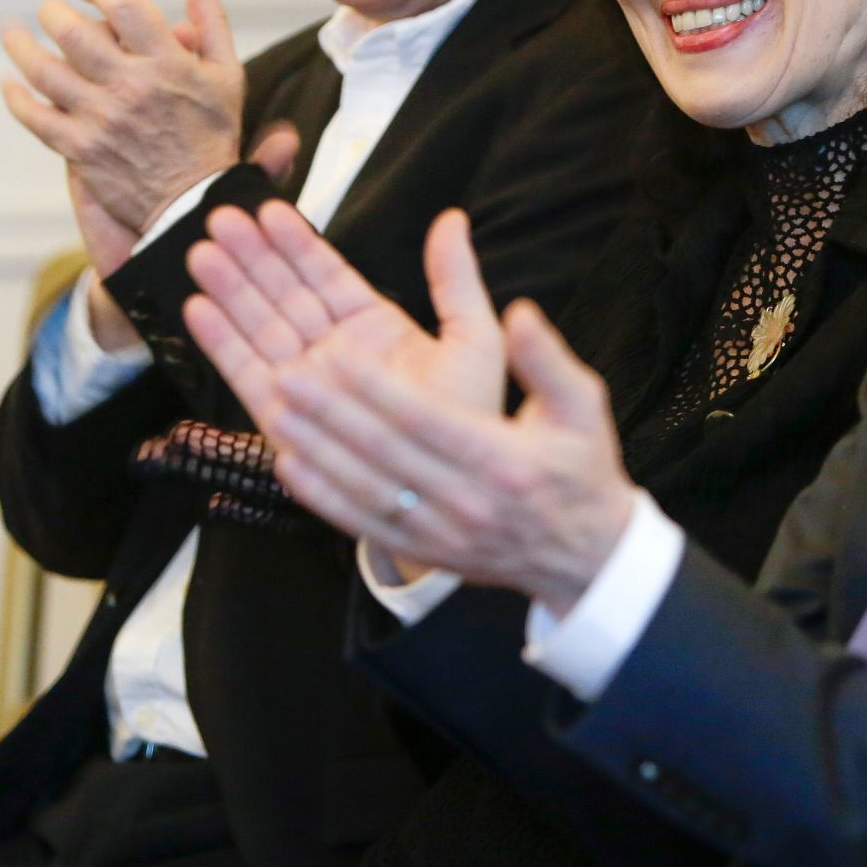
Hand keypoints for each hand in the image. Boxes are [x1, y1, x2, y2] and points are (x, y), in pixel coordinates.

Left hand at [2, 0, 245, 233]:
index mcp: (170, 64)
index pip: (124, 6)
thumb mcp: (226, 74)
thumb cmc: (212, 134)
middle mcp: (133, 87)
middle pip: (73, 31)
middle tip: (49, 10)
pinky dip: (14, 97)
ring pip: (43, 70)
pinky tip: (9, 84)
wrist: (197, 201)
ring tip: (13, 33)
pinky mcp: (81, 148)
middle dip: (52, 12)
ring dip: (20, 45)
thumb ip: (211, 22)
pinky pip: (33, 116)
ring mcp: (103, 119)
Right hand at [183, 203, 507, 433]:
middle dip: (252, 258)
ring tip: (201, 253)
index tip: (269, 210)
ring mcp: (309, 383)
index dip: (297, 244)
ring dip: (230, 291)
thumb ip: (455, 279)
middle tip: (221, 219)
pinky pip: (248, 374)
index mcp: (377, 327)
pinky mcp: (287, 418)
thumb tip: (451, 219)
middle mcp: (336, 351)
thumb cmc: (468, 418)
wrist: (451, 489)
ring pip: (261, 326)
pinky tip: (198, 309)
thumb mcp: (474, 338)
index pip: (328, 276)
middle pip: (285, 294)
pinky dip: (222, 344)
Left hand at [266, 293, 635, 617]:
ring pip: (364, 488)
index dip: (379, 388)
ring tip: (277, 408)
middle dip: (332, 411)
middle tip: (288, 372)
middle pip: (386, 452)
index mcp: (506, 459)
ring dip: (316, 448)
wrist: (588, 553)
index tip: (338, 353)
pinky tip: (288, 463)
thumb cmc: (582, 467)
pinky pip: (361, 522)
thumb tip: (520, 313)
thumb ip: (546, 357)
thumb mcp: (582, 404)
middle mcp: (469, 501)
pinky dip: (321, 495)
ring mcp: (442, 533)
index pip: (428, 419)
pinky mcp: (424, 551)